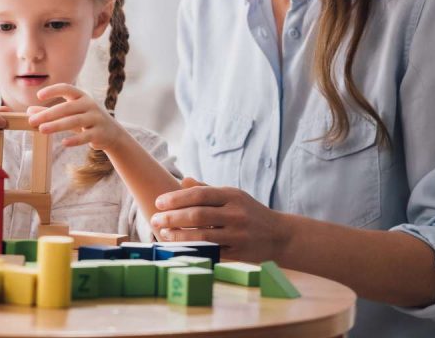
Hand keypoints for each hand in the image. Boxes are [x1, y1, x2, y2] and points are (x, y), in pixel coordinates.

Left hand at [26, 84, 126, 151]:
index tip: (39, 96)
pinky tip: (64, 143)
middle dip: (48, 114)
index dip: (53, 90)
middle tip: (32, 120)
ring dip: (57, 125)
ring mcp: (95, 118)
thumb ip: (51, 112)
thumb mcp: (70, 114)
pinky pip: (86, 136)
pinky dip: (75, 140)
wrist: (112, 133)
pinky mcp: (99, 133)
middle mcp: (89, 105)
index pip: (67, 88)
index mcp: (81, 97)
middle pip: (67, 107)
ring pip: (74, 121)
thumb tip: (29, 111)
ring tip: (42, 130)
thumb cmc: (86, 121)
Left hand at [151, 180, 286, 262]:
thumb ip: (208, 189)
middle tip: (154, 219)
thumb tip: (183, 180)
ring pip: (203, 235)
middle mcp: (235, 214)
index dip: (176, 198)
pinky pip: (212, 252)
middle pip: (198, 215)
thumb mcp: (233, 196)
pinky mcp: (239, 253)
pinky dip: (193, 249)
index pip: (199, 195)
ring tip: (163, 233)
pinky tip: (179, 247)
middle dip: (172, 217)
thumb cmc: (250, 212)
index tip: (158, 203)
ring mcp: (238, 234)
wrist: (280, 235)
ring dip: (179, 235)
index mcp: (232, 196)